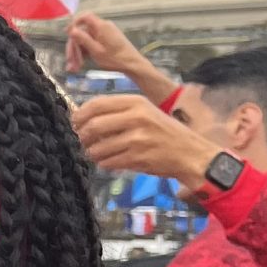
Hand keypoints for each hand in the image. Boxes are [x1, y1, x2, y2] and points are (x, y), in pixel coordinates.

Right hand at [64, 8, 174, 99]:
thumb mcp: (96, 51)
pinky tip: (82, 64)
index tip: (67, 33)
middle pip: (83, 33)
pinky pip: (93, 43)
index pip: (85, 17)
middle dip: (75, 48)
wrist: (132, 64)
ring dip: (79, 53)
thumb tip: (71, 30)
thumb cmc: (115, 59)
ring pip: (86, 40)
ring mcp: (106, 33)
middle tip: (70, 63)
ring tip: (75, 67)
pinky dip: (86, 52)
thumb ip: (83, 39)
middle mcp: (103, 27)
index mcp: (101, 27)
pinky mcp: (107, 39)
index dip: (74, 23)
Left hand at [73, 92, 214, 191]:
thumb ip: (118, 112)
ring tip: (98, 153)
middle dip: (82, 136)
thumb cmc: (164, 133)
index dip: (79, 115)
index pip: (96, 104)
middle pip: (93, 126)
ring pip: (98, 148)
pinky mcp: (138, 158)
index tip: (75, 123)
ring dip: (92, 153)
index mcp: (136, 102)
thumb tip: (83, 116)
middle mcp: (136, 117)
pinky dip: (104, 163)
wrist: (191, 153)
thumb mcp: (145, 112)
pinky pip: (108, 162)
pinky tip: (111, 161)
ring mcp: (137, 138)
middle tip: (83, 141)